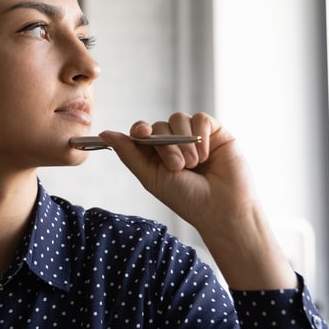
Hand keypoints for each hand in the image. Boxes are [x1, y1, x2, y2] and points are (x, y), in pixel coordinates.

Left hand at [100, 112, 295, 289]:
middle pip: (160, 125)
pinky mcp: (216, 133)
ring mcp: (195, 137)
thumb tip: (105, 133)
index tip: (142, 133)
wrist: (223, 209)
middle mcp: (176, 143)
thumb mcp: (152, 178)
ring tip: (193, 164)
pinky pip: (201, 118)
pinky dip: (200, 135)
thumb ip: (130, 154)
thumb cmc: (187, 199)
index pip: (142, 132)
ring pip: (179, 119)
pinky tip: (206, 154)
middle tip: (178, 167)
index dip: (140, 129)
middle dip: (166, 145)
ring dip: (183, 141)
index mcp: (157, 155)